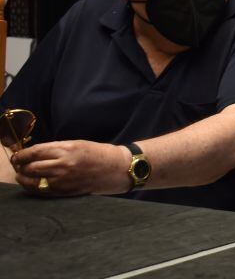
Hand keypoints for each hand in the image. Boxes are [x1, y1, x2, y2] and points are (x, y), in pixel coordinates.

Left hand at [11, 140, 130, 195]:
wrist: (116, 168)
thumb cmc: (98, 153)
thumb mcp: (77, 144)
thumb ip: (56, 148)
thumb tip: (34, 154)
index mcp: (67, 149)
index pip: (35, 152)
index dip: (22, 155)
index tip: (17, 156)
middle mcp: (64, 164)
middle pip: (31, 167)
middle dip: (21, 166)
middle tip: (17, 165)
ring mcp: (64, 180)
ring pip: (33, 180)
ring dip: (24, 177)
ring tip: (21, 174)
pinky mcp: (65, 191)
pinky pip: (42, 191)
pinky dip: (33, 187)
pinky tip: (31, 184)